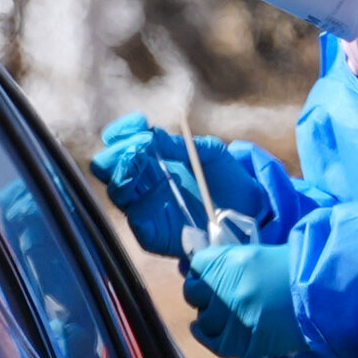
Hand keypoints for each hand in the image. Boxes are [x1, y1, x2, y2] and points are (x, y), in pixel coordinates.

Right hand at [89, 115, 267, 257]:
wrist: (250, 211)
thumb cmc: (227, 178)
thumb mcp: (210, 153)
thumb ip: (181, 145)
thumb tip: (153, 136)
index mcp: (151, 160)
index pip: (120, 143)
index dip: (122, 132)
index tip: (138, 123)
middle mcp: (141, 183)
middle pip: (107, 168)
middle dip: (116, 154)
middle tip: (136, 147)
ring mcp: (145, 209)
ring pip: (117, 192)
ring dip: (125, 173)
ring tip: (143, 161)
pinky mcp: (153, 234)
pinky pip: (137, 220)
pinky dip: (143, 204)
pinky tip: (160, 191)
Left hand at [182, 244, 306, 357]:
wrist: (323, 298)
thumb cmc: (297, 272)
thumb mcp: (258, 255)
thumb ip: (231, 262)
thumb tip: (203, 271)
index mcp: (228, 261)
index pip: (197, 266)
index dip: (205, 271)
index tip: (212, 276)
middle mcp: (224, 289)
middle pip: (194, 293)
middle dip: (205, 294)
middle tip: (221, 296)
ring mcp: (230, 317)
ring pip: (204, 319)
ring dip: (212, 316)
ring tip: (230, 314)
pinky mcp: (240, 341)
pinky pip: (213, 342)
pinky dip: (207, 337)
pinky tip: (208, 331)